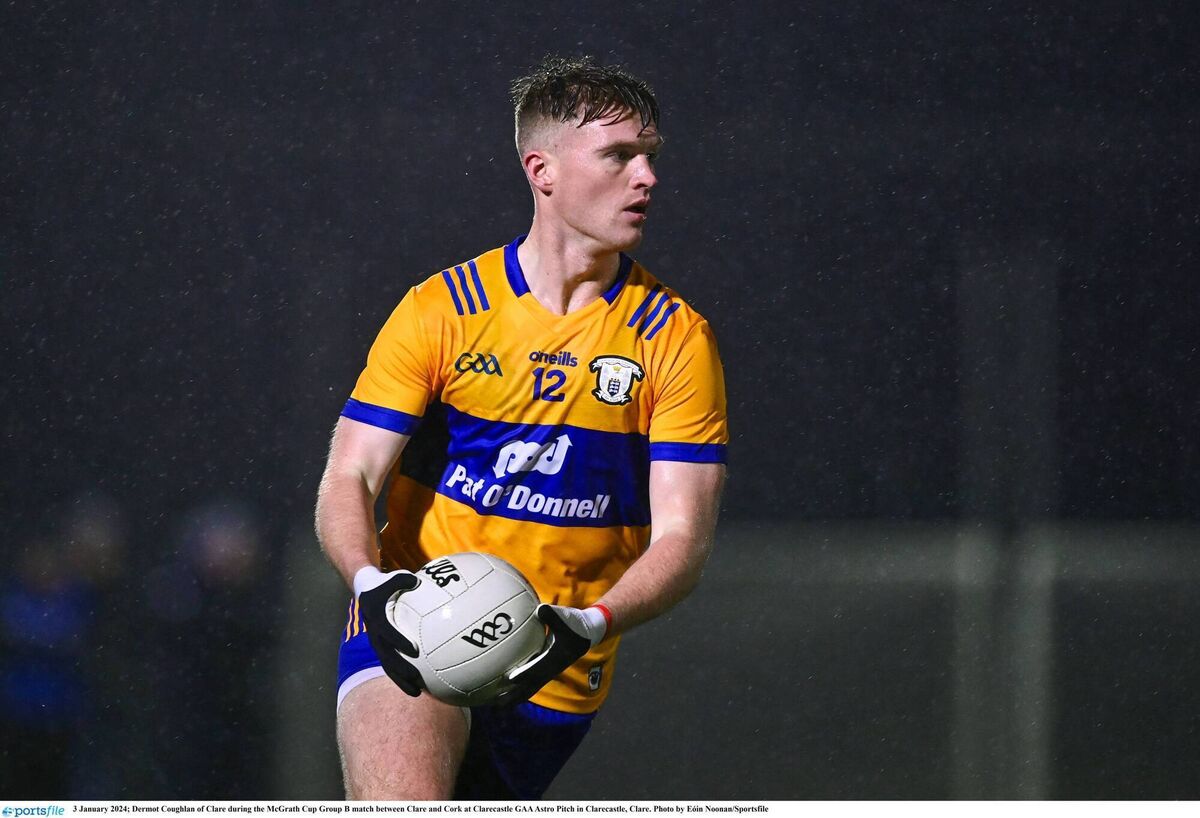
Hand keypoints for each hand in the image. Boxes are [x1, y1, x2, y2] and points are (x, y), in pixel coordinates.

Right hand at [355, 566, 424, 696]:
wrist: (363, 590)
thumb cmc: (382, 583)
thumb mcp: (392, 578)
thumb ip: (404, 579)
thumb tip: (419, 581)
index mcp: (377, 619)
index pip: (388, 633)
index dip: (400, 642)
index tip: (414, 650)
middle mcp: (375, 635)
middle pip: (387, 657)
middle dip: (402, 670)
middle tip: (417, 680)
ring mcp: (377, 643)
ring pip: (388, 666)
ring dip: (401, 680)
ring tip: (418, 693)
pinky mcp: (382, 647)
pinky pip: (392, 663)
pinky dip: (403, 675)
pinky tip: (420, 685)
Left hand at [496, 604, 609, 704]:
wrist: (587, 633)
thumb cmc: (575, 625)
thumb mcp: (565, 618)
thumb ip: (552, 615)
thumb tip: (540, 609)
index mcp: (554, 659)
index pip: (537, 669)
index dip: (524, 674)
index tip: (509, 679)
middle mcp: (549, 669)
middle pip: (529, 687)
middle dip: (513, 696)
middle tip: (496, 703)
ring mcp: (547, 671)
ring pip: (529, 687)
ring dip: (514, 695)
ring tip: (496, 701)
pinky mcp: (545, 669)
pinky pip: (530, 681)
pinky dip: (518, 685)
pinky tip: (506, 684)